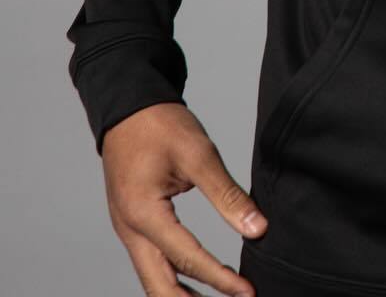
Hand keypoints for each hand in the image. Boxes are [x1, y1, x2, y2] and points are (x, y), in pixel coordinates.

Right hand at [98, 101, 267, 296]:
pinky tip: (194, 282)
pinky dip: (172, 279)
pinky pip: (150, 263)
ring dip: (181, 296)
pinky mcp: (132, 225)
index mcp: (143, 214)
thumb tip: (257, 228)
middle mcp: (129, 231)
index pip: (187, 259)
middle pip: (158, 288)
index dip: (219, 279)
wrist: (129, 107)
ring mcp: (127, 230)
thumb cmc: (160, 124)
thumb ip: (228, 195)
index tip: (247, 291)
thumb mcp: (199, 154)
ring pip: (152, 280)